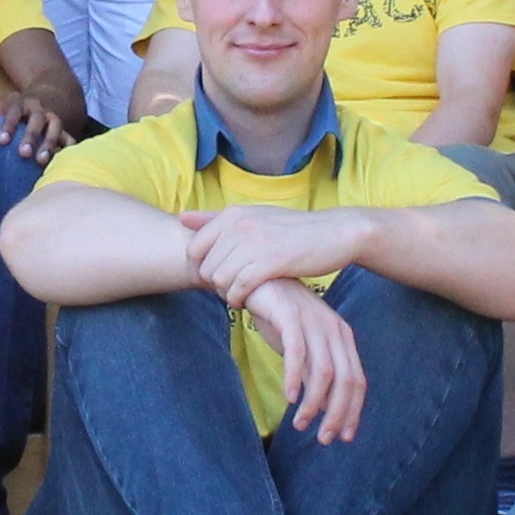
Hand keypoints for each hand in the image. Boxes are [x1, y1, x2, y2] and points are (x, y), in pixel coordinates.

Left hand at [0, 83, 75, 163]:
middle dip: (30, 135)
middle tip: (22, 153)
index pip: (11, 110)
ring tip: (40, 161)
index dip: (7, 124)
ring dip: (48, 143)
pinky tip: (67, 156)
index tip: (1, 140)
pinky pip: (67, 136)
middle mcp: (35, 108)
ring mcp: (50, 116)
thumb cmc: (9, 109)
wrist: (43, 97)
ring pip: (53, 127)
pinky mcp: (61, 127)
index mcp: (17, 102)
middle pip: (34, 119)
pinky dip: (68, 144)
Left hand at [181, 202, 366, 309]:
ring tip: (240, 295)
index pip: (194, 249)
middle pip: (205, 268)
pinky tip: (247, 301)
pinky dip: (239, 300)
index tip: (219, 277)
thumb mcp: (254, 217)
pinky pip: (239, 288)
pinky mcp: (270, 262)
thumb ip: (215, 220)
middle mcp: (240, 225)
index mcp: (233, 214)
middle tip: (232, 290)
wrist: (335, 233)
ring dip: (226, 294)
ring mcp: (255, 242)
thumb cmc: (292, 230)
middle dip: (215, 285)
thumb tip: (180, 217)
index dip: (202, 269)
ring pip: (220, 280)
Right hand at [237, 275, 370, 443]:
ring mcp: (314, 322)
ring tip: (299, 424)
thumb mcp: (301, 349)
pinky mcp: (291, 316)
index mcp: (342, 338)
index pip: (357, 382)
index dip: (352, 412)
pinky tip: (288, 398)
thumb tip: (319, 410)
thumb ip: (312, 373)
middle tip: (323, 439)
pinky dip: (294, 378)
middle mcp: (334, 330)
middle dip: (337, 414)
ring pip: (324, 372)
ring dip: (313, 403)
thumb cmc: (278, 317)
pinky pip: (297, 353)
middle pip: (346, 381)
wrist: (255, 281)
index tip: (343, 437)